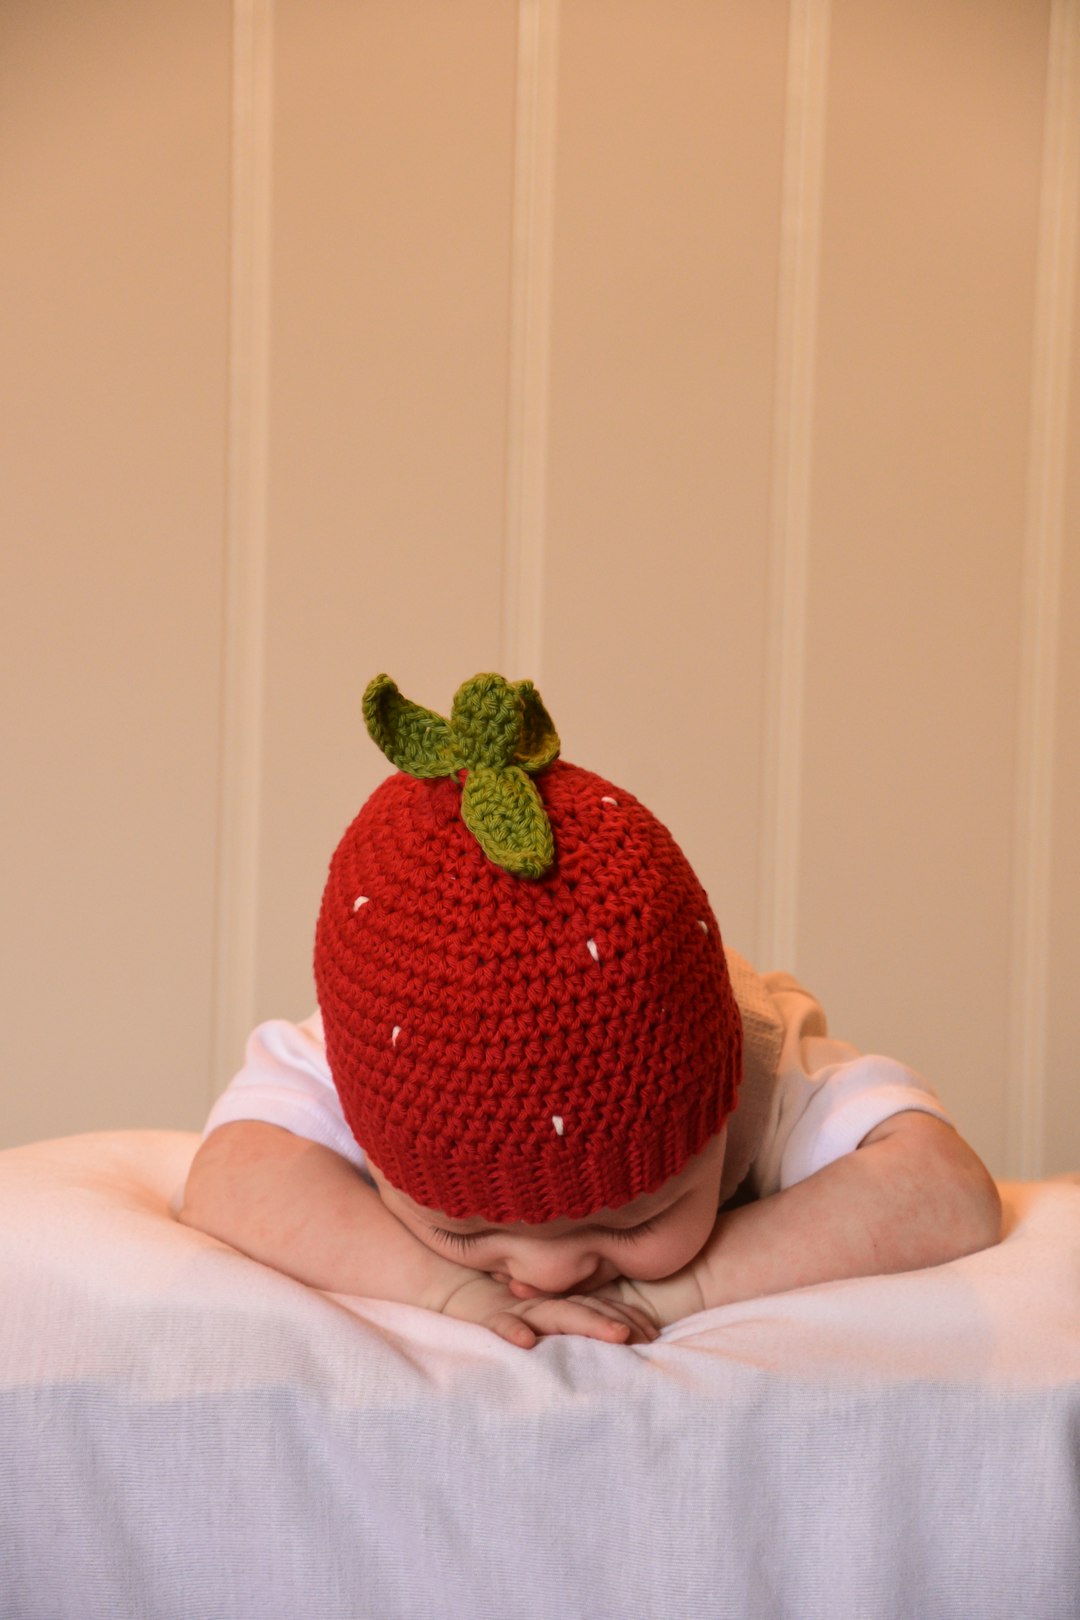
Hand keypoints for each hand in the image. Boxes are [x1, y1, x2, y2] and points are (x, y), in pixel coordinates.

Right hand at [441, 1273, 659, 1349]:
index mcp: (557, 1301)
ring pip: (556, 1314)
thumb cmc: (495, 1303)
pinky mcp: (486, 1316)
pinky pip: (501, 1324)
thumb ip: (567, 1315)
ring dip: (587, 1323)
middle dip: (617, 1321)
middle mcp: (542, 1302)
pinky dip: (513, 1330)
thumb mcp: (536, 1312)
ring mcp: (517, 1307)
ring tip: (617, 1336)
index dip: (627, 1317)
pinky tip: (527, 1342)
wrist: (447, 1285)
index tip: (654, 1333)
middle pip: (586, 1310)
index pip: (598, 1307)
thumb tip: (615, 1335)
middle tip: (645, 1336)